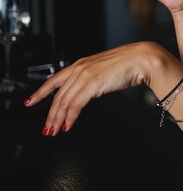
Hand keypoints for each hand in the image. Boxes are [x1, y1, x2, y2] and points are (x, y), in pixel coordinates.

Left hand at [24, 41, 168, 135]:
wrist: (143, 59)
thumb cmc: (129, 64)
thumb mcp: (105, 69)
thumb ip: (93, 77)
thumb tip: (88, 90)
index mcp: (81, 64)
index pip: (54, 79)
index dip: (41, 92)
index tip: (31, 101)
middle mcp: (80, 68)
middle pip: (58, 95)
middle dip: (50, 114)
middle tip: (46, 128)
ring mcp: (85, 75)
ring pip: (64, 101)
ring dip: (58, 118)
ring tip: (55, 130)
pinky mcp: (93, 84)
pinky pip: (75, 104)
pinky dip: (70, 117)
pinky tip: (68, 124)